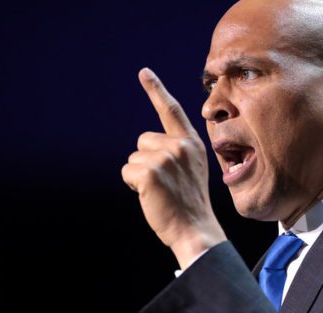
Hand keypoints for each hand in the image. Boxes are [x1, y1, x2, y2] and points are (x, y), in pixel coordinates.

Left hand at [122, 68, 225, 268]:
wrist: (195, 229)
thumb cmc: (189, 204)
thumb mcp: (191, 170)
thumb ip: (176, 152)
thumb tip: (147, 147)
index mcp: (192, 143)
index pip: (171, 111)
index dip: (156, 90)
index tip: (143, 72)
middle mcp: (181, 146)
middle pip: (143, 140)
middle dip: (145, 160)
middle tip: (165, 184)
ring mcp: (166, 157)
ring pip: (134, 157)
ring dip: (139, 175)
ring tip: (160, 191)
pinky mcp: (150, 172)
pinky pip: (127, 171)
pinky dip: (133, 186)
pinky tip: (151, 196)